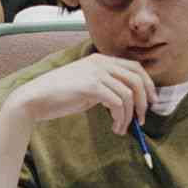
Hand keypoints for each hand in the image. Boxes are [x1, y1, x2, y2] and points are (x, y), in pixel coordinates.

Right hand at [9, 52, 155, 133]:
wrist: (35, 98)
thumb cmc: (59, 95)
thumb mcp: (87, 86)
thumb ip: (105, 87)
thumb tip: (127, 101)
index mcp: (100, 59)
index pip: (135, 67)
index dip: (148, 84)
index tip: (151, 101)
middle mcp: (101, 62)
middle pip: (137, 79)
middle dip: (144, 101)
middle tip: (141, 119)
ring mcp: (96, 73)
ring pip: (128, 94)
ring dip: (129, 115)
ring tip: (122, 128)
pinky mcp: (91, 86)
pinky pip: (117, 103)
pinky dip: (120, 118)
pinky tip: (115, 127)